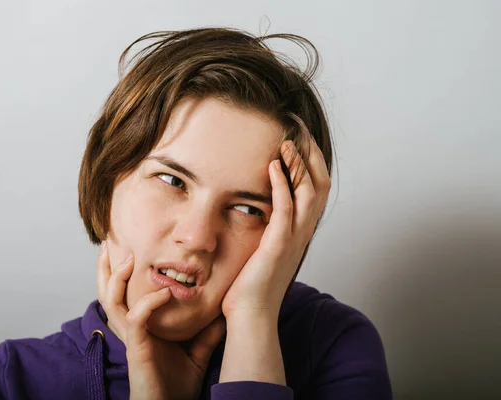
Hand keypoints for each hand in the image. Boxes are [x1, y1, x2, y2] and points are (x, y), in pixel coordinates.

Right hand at [96, 244, 225, 399]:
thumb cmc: (177, 386)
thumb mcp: (196, 352)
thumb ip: (206, 332)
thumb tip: (223, 311)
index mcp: (141, 327)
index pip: (125, 293)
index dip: (120, 272)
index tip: (128, 248)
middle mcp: (132, 328)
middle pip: (108, 292)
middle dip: (106, 267)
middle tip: (111, 242)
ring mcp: (132, 338)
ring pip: (112, 300)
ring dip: (117, 277)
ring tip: (127, 257)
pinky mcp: (136, 348)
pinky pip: (135, 319)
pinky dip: (147, 303)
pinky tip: (163, 293)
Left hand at [221, 136, 330, 320]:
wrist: (251, 315)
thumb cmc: (252, 284)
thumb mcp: (266, 249)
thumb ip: (271, 227)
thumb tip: (263, 207)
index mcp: (301, 231)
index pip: (316, 187)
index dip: (312, 161)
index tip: (298, 137)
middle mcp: (303, 232)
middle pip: (321, 183)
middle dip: (311, 153)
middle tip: (298, 128)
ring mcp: (293, 239)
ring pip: (309, 192)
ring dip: (298, 164)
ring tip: (287, 141)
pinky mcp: (277, 246)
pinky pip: (285, 209)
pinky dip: (281, 184)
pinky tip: (273, 166)